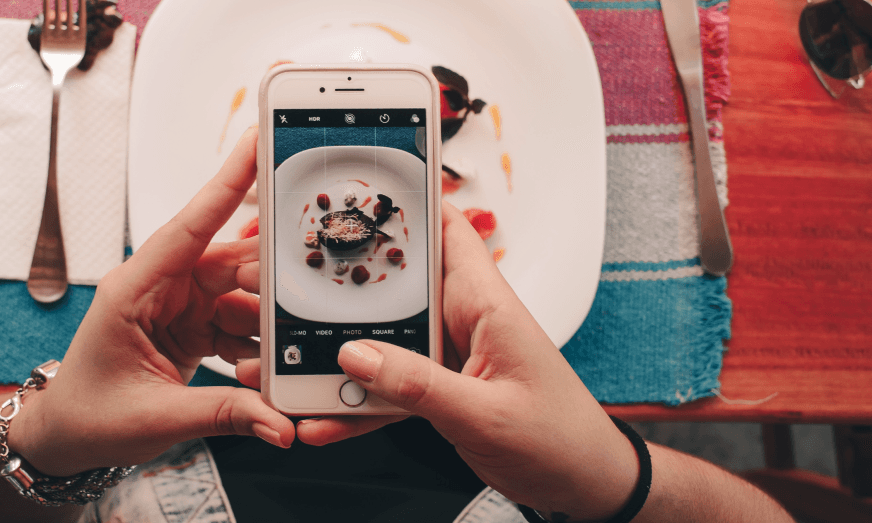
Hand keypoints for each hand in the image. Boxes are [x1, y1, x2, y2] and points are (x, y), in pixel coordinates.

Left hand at [9, 128, 293, 477]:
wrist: (67, 438)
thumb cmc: (88, 416)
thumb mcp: (156, 418)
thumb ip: (224, 415)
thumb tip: (279, 422)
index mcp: (134, 289)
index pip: (188, 228)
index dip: (226, 184)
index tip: (257, 144)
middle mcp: (160, 288)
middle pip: (230, 263)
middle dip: (272, 277)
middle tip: (311, 290)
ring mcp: (179, 305)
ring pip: (243, 294)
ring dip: (268, 323)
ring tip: (286, 353)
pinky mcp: (193, 326)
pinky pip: (240, 322)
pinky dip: (259, 346)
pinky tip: (269, 367)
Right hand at [245, 203, 638, 519]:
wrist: (583, 484)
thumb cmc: (561, 440)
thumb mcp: (486, 415)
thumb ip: (420, 387)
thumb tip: (357, 356)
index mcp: (487, 305)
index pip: (447, 231)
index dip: (408, 202)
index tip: (355, 188)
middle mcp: (465, 321)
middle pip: (396, 285)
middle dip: (344, 285)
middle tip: (288, 284)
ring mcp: (449, 356)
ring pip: (382, 340)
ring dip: (339, 355)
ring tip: (291, 366)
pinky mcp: (440, 389)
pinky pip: (388, 386)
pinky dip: (357, 403)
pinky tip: (325, 418)